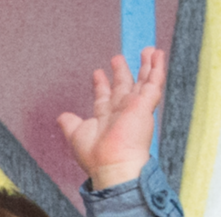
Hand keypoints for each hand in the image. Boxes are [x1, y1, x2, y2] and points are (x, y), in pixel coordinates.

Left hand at [58, 48, 165, 190]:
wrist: (113, 164)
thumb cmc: (95, 155)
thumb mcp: (76, 135)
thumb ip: (70, 124)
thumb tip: (61, 117)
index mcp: (105, 118)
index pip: (104, 97)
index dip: (101, 84)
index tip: (98, 73)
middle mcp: (121, 111)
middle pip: (123, 87)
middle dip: (121, 72)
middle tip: (118, 57)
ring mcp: (135, 108)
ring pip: (143, 82)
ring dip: (145, 66)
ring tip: (147, 50)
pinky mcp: (146, 105)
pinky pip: (154, 82)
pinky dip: (157, 68)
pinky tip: (158, 54)